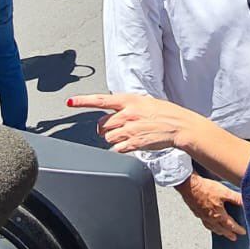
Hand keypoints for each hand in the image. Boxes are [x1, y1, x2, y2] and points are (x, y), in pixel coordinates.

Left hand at [73, 92, 210, 153]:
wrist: (179, 125)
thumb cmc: (164, 113)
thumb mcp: (144, 102)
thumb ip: (126, 107)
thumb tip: (114, 111)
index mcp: (128, 100)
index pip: (100, 100)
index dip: (83, 101)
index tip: (70, 101)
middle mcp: (127, 113)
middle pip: (102, 124)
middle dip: (105, 129)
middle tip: (118, 129)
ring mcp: (130, 129)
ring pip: (108, 137)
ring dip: (114, 139)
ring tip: (129, 136)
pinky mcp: (133, 142)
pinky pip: (117, 148)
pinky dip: (120, 148)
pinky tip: (131, 144)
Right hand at [174, 174, 245, 239]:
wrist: (189, 186)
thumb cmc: (206, 189)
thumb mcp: (225, 192)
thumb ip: (236, 198)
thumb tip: (247, 202)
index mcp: (219, 215)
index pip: (231, 225)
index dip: (238, 229)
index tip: (243, 232)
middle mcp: (211, 218)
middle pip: (221, 229)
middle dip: (228, 234)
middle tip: (233, 238)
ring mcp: (203, 216)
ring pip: (212, 227)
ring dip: (219, 231)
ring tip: (222, 233)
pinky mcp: (197, 212)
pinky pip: (205, 223)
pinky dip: (209, 226)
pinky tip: (209, 223)